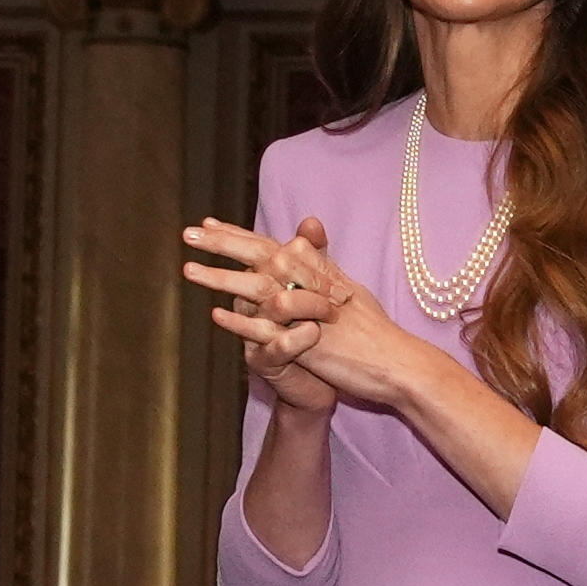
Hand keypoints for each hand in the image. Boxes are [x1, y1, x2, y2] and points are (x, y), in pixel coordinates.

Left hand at [183, 216, 439, 413]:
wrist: (397, 362)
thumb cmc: (374, 333)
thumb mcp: (348, 291)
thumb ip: (321, 265)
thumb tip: (303, 240)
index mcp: (320, 271)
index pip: (272, 245)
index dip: (240, 234)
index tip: (209, 223)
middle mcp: (314, 283)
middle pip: (263, 255)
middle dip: (224, 243)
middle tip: (189, 232)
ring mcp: (312, 311)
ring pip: (261, 287)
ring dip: (223, 277)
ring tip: (189, 269)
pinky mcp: (311, 341)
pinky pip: (272, 329)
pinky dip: (245, 321)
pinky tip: (217, 315)